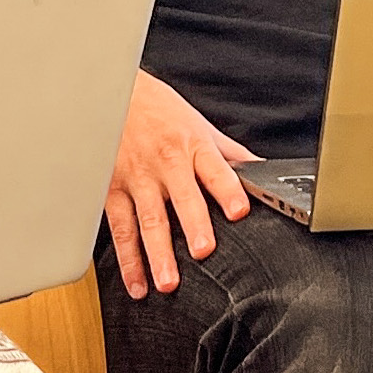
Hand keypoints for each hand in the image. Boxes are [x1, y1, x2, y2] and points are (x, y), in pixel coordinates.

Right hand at [104, 69, 253, 298]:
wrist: (110, 90)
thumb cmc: (158, 109)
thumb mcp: (198, 124)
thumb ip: (229, 154)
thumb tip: (262, 172)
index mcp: (193, 145)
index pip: (215, 169)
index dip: (228, 189)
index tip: (239, 210)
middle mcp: (165, 162)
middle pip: (181, 196)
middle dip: (192, 223)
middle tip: (202, 251)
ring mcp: (137, 177)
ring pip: (147, 218)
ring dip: (155, 253)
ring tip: (167, 282)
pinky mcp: (112, 189)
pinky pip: (119, 227)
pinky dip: (126, 259)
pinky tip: (136, 282)